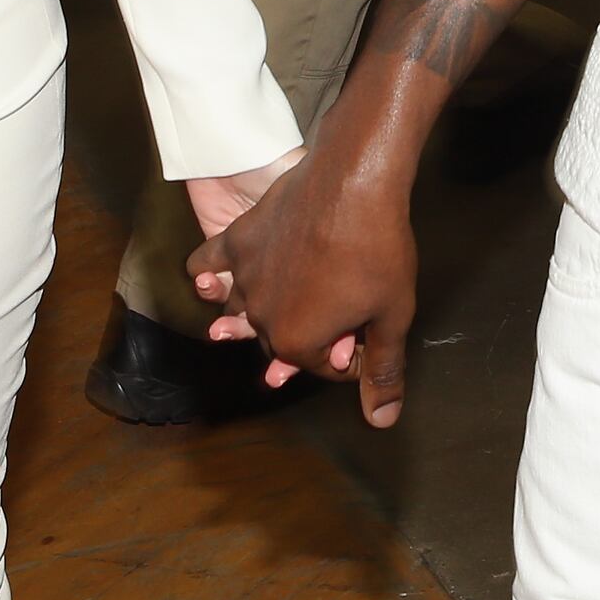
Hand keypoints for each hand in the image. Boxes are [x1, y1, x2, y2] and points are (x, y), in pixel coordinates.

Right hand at [188, 145, 417, 425]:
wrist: (355, 180)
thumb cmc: (377, 248)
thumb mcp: (392, 315)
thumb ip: (383, 371)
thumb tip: (381, 420)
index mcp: (294, 341)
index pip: (320, 365)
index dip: (349, 354)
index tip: (369, 335)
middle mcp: (260, 315)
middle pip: (278, 339)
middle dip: (307, 336)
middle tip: (338, 317)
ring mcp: (244, 276)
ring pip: (242, 306)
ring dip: (255, 313)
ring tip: (264, 311)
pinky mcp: (238, 238)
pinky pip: (208, 261)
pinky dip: (207, 271)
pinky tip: (207, 276)